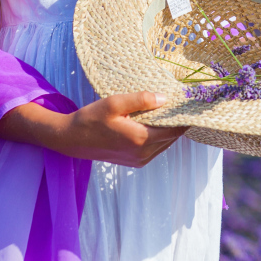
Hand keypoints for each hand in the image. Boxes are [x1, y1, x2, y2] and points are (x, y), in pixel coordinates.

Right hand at [64, 92, 187, 165]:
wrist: (71, 139)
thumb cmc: (91, 119)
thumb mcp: (114, 103)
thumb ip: (141, 100)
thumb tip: (165, 98)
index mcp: (140, 139)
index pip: (175, 130)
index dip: (185, 118)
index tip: (190, 104)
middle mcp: (143, 153)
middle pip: (172, 138)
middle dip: (178, 122)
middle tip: (181, 104)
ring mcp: (139, 160)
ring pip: (165, 144)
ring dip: (169, 130)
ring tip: (168, 111)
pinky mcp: (134, 162)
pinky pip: (155, 149)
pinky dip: (159, 137)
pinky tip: (154, 123)